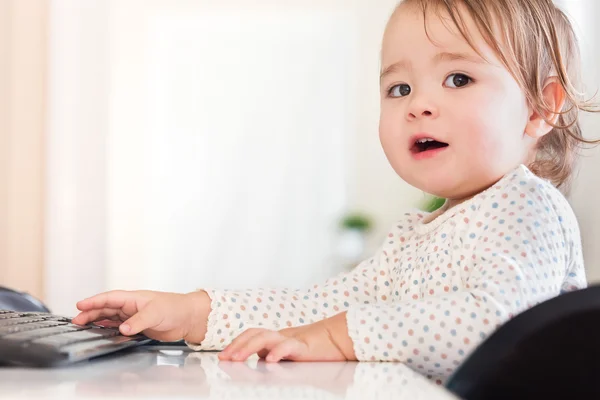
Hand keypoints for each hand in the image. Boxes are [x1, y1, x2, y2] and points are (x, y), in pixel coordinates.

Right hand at [71, 290, 210, 342]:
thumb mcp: (155, 313)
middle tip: (76, 321)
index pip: (109, 298)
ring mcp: (133, 316)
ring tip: (83, 327)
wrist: (188, 318)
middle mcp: (131, 306)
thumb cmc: (175, 308)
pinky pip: (118, 327)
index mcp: (133, 298)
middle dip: (90, 313)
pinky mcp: (138, 326)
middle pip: (106, 308)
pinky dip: (108, 329)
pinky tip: (101, 332)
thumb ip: (138, 321)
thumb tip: (122, 328)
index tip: (80, 305)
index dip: (94, 301)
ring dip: (97, 321)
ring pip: (110, 318)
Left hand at [218, 312, 355, 361]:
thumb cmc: (314, 346)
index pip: (251, 335)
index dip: (236, 343)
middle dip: (237, 345)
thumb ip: (273, 351)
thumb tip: (258, 357)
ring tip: (238, 359)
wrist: (338, 338)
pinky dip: (278, 351)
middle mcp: (280, 335)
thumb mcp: (288, 351)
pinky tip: (270, 360)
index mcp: (275, 337)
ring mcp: (291, 339)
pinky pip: (288, 346)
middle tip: (225, 359)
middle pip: (254, 333)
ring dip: (249, 347)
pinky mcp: (303, 346)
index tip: (223, 357)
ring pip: (266, 337)